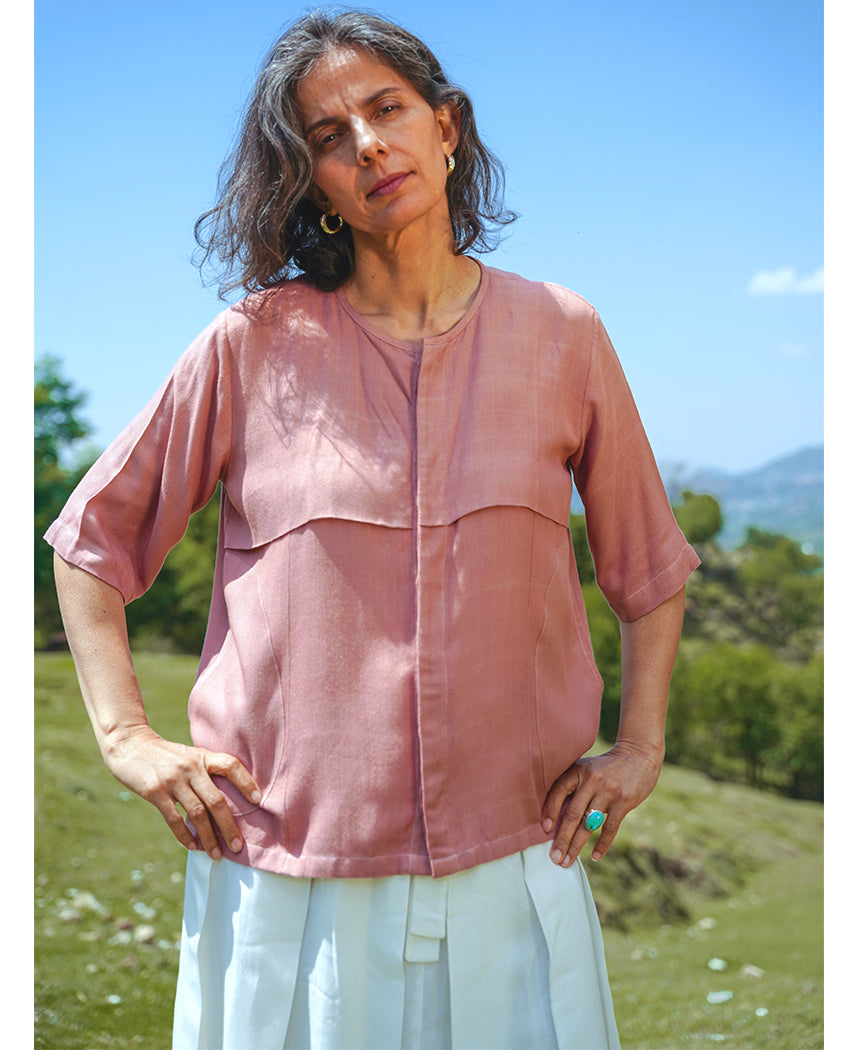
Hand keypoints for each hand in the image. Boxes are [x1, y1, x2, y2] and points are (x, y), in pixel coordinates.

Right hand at [104, 725, 261, 859]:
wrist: (130, 744)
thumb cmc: (165, 755)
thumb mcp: (189, 755)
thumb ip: (205, 771)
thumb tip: (225, 801)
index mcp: (202, 756)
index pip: (231, 766)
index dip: (246, 782)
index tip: (258, 800)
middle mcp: (191, 767)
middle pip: (216, 800)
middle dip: (229, 826)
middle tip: (238, 847)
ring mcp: (173, 780)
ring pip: (197, 814)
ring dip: (209, 837)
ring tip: (217, 854)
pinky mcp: (155, 792)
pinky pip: (175, 819)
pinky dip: (185, 836)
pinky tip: (194, 847)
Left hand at [541, 740, 663, 866]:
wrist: (639, 754)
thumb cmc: (607, 767)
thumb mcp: (588, 769)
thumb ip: (574, 787)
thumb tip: (556, 817)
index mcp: (578, 771)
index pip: (558, 792)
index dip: (549, 811)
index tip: (544, 830)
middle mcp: (591, 780)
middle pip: (572, 814)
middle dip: (561, 839)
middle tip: (554, 858)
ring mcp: (608, 791)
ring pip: (588, 824)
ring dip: (576, 846)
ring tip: (567, 861)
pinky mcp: (624, 801)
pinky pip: (610, 828)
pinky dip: (602, 844)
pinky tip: (595, 856)